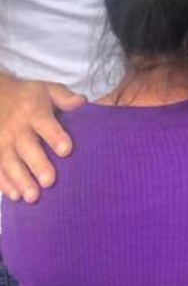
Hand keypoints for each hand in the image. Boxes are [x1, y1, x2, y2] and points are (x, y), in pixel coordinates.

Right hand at [0, 76, 84, 201]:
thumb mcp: (46, 89)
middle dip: (38, 165)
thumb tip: (81, 102)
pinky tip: (14, 196)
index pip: (46, 125)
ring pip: (10, 163)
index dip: (55, 137)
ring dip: (20, 180)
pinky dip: (4, 183)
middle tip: (49, 182)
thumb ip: (64, 97)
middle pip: (27, 149)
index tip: (66, 151)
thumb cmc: (26, 95)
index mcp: (33, 112)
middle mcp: (16, 128)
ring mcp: (1, 141)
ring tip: (32, 196)